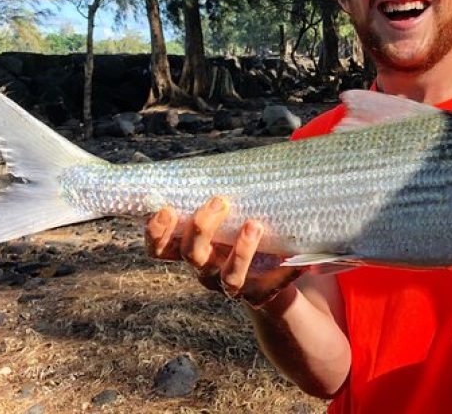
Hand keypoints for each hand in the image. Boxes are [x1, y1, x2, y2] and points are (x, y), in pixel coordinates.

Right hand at [145, 196, 302, 307]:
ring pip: (227, 278)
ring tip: (254, 225)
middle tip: (219, 201)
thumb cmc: (249, 230)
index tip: (164, 209)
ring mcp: (234, 286)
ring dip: (239, 252)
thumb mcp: (236, 209)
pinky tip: (295, 262)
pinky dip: (281, 276)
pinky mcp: (262, 297)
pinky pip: (268, 291)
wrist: (278, 278)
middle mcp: (208, 270)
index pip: (161, 248)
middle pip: (192, 256)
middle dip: (201, 228)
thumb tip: (245, 155)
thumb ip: (230, 188)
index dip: (157, 233)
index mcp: (195, 248)